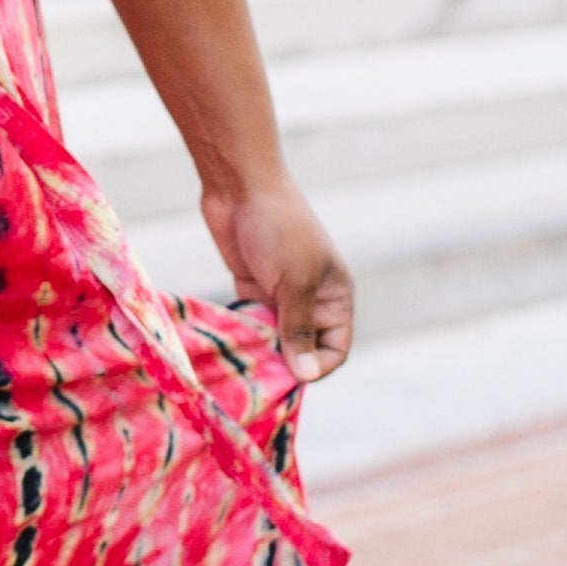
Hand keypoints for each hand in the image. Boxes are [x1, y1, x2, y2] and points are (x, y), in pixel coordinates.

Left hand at [202, 169, 352, 383]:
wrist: (241, 187)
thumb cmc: (280, 229)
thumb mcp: (295, 283)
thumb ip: (299, 330)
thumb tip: (306, 375)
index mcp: (335, 297)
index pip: (336, 348)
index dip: (318, 367)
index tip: (290, 377)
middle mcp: (311, 301)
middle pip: (304, 349)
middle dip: (286, 364)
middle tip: (260, 378)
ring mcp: (281, 296)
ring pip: (275, 340)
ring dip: (261, 352)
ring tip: (242, 367)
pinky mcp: (253, 290)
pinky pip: (253, 325)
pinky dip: (244, 337)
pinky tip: (230, 348)